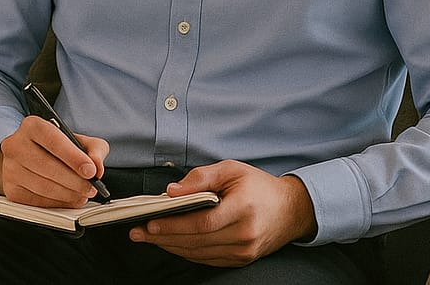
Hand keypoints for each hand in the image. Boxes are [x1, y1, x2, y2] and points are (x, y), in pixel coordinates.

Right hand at [0, 116, 108, 207]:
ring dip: (67, 194)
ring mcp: (10, 168)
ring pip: (41, 186)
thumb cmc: (56, 147)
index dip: (73, 157)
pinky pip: (35, 201)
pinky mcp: (10, 189)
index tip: (91, 171)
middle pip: (47, 166)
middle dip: (73, 180)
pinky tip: (69, 200)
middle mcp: (15, 144)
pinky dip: (56, 204)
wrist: (29, 155)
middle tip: (91, 187)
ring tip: (83, 194)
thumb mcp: (78, 139)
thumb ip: (94, 148)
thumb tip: (98, 167)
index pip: (53, 141)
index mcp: (32, 125)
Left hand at [129, 161, 316, 266]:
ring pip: (198, 253)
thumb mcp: (232, 169)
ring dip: (171, 246)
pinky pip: (207, 259)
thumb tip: (171, 191)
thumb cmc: (258, 185)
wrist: (290, 210)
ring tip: (148, 236)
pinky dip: (186, 251)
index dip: (173, 224)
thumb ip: (201, 178)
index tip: (150, 221)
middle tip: (138, 231)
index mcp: (242, 209)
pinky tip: (171, 242)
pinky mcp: (240, 260)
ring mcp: (243, 252)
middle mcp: (244, 235)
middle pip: (196, 241)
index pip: (202, 223)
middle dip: (163, 236)